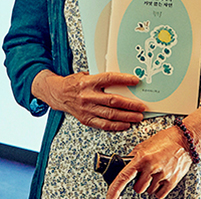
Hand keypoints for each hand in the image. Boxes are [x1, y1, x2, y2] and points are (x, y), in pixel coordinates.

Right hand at [32, 70, 146, 130]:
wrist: (58, 94)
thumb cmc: (74, 83)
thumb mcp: (86, 75)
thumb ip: (101, 79)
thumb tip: (122, 81)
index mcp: (88, 82)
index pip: (109, 79)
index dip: (124, 79)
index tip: (135, 80)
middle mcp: (88, 96)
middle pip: (113, 101)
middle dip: (130, 105)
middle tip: (141, 106)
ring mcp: (87, 109)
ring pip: (110, 115)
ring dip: (127, 117)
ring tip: (138, 117)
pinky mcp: (86, 119)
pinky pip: (104, 125)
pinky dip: (116, 126)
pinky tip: (125, 124)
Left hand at [106, 126, 191, 198]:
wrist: (184, 141)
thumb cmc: (165, 141)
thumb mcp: (144, 145)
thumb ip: (133, 158)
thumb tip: (124, 168)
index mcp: (142, 157)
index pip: (124, 177)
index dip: (115, 189)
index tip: (110, 198)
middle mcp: (151, 167)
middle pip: (138, 188)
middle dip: (140, 183)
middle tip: (146, 173)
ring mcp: (162, 175)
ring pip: (148, 192)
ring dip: (150, 185)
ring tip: (156, 172)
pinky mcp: (172, 181)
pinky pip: (159, 195)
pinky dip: (158, 190)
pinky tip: (161, 179)